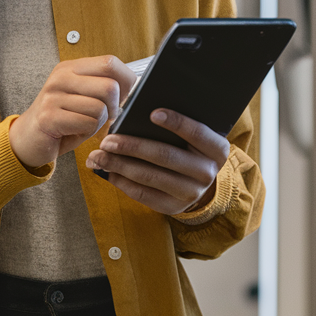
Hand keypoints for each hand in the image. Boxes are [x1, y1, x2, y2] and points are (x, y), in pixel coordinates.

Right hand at [8, 56, 135, 169]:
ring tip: (85, 124)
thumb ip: (103, 87)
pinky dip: (89, 133)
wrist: (27, 139)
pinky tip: (76, 131)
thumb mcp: (82, 97)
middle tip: (105, 116)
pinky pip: (88, 124)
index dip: (126, 81)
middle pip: (110, 87)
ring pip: (101, 108)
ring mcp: (53, 96)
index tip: (124, 97)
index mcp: (71, 68)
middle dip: (115, 108)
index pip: (110, 62)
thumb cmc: (61, 119)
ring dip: (100, 123)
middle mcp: (61, 77)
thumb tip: (136, 87)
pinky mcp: (49, 117)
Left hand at [85, 109, 230, 214]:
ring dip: (120, 165)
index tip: (152, 112)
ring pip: (150, 177)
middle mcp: (207, 172)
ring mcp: (192, 193)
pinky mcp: (174, 208)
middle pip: (166, 156)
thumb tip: (137, 108)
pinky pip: (144, 195)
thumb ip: (174, 121)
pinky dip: (122, 182)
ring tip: (98, 156)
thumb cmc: (186, 146)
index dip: (176, 122)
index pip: (197, 132)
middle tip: (107, 140)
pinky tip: (107, 171)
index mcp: (216, 148)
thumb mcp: (190, 133)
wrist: (197, 182)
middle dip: (132, 147)